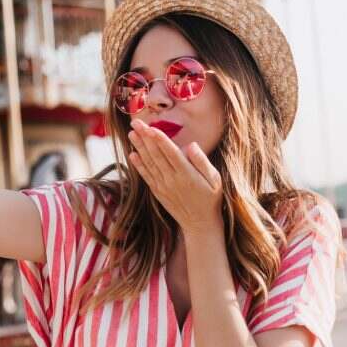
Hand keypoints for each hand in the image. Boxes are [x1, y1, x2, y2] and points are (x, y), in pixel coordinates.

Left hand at [127, 118, 223, 234]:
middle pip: (156, 155)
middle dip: (145, 138)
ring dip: (139, 148)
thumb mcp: (215, 180)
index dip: (160, 140)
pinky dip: (139, 166)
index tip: (151, 128)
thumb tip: (191, 145)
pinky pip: (147, 176)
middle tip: (136, 122)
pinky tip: (132, 154)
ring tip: (132, 133)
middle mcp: (172, 180)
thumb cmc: (210, 199)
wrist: (200, 224)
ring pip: (149, 164)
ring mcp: (163, 187)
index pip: (171, 153)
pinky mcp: (158, 192)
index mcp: (187, 175)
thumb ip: (202, 162)